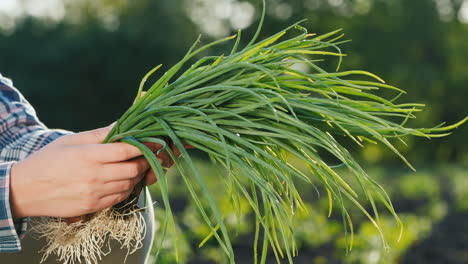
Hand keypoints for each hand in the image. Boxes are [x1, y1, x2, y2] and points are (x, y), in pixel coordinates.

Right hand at [9, 125, 166, 217]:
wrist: (25, 190)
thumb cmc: (48, 160)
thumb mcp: (71, 141)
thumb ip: (100, 134)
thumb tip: (123, 123)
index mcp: (89, 155)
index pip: (127, 149)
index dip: (145, 145)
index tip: (155, 141)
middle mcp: (94, 175)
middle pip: (133, 169)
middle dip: (145, 161)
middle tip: (148, 155)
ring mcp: (94, 193)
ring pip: (129, 184)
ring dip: (137, 175)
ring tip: (136, 167)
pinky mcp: (92, 207)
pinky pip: (119, 197)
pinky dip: (127, 188)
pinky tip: (123, 180)